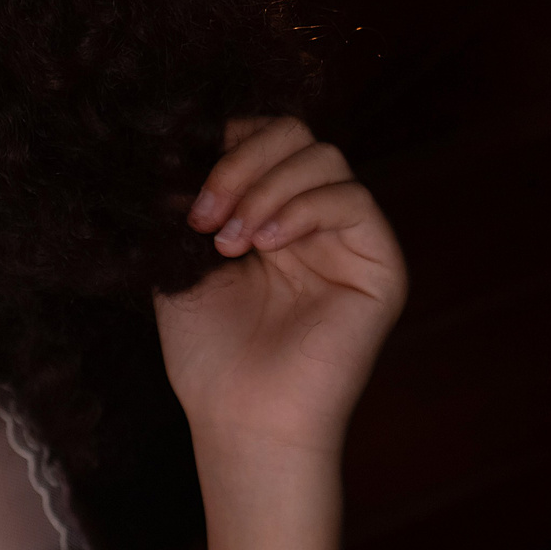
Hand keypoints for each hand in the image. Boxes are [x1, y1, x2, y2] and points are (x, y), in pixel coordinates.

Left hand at [155, 116, 406, 456]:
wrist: (239, 416)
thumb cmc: (208, 349)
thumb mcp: (178, 258)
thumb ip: (183, 200)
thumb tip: (171, 144)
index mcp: (265, 209)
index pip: (259, 134)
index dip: (222, 145)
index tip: (180, 191)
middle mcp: (310, 216)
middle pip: (293, 133)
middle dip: (239, 162)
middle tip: (204, 215)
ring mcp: (347, 238)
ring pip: (323, 157)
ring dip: (264, 188)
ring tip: (230, 240)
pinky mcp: (380, 265)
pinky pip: (353, 200)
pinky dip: (301, 208)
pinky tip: (266, 244)